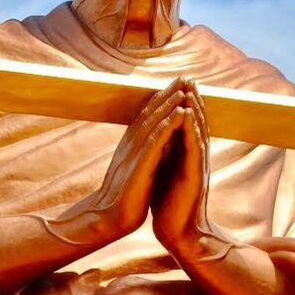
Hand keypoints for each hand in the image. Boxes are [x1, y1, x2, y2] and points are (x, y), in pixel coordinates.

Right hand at [65, 77, 186, 242]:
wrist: (109, 218)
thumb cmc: (125, 197)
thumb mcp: (136, 169)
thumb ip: (145, 154)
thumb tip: (158, 144)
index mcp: (131, 145)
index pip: (148, 116)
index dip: (162, 99)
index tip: (178, 84)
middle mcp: (132, 144)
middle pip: (151, 113)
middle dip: (168, 93)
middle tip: (184, 76)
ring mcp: (135, 154)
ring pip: (154, 122)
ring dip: (170, 103)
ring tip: (185, 87)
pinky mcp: (140, 166)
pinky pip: (155, 141)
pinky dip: (168, 125)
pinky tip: (180, 113)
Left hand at [151, 80, 212, 253]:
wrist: (179, 233)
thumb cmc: (169, 204)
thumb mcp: (166, 172)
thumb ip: (167, 154)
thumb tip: (161, 138)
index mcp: (187, 156)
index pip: (187, 125)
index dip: (184, 104)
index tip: (179, 83)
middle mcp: (195, 158)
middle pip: (196, 122)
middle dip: (192, 99)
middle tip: (188, 76)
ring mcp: (197, 166)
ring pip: (198, 131)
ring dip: (195, 108)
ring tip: (190, 87)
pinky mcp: (194, 176)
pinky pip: (194, 147)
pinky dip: (191, 129)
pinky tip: (187, 113)